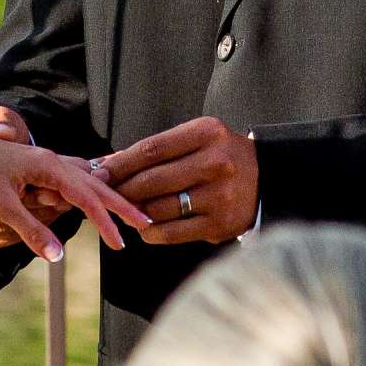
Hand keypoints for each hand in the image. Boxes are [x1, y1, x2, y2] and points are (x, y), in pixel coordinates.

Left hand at [0, 118, 147, 260]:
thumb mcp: (0, 205)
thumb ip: (31, 230)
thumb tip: (59, 257)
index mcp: (47, 165)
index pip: (87, 196)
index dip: (107, 221)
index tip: (122, 243)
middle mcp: (49, 160)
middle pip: (94, 184)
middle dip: (119, 204)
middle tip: (144, 223)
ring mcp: (41, 163)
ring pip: (82, 181)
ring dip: (103, 196)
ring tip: (128, 212)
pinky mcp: (32, 168)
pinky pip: (67, 180)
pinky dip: (84, 190)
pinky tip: (91, 194)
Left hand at [95, 117, 259, 246]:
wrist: (265, 178)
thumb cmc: (219, 156)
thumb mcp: (195, 139)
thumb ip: (156, 150)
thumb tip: (107, 163)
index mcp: (207, 133)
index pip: (152, 149)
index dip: (121, 163)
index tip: (100, 172)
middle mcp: (216, 163)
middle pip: (153, 180)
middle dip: (123, 189)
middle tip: (105, 194)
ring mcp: (219, 195)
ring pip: (159, 208)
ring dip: (135, 212)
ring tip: (125, 210)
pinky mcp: (220, 224)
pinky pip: (172, 232)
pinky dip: (151, 232)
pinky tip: (144, 227)